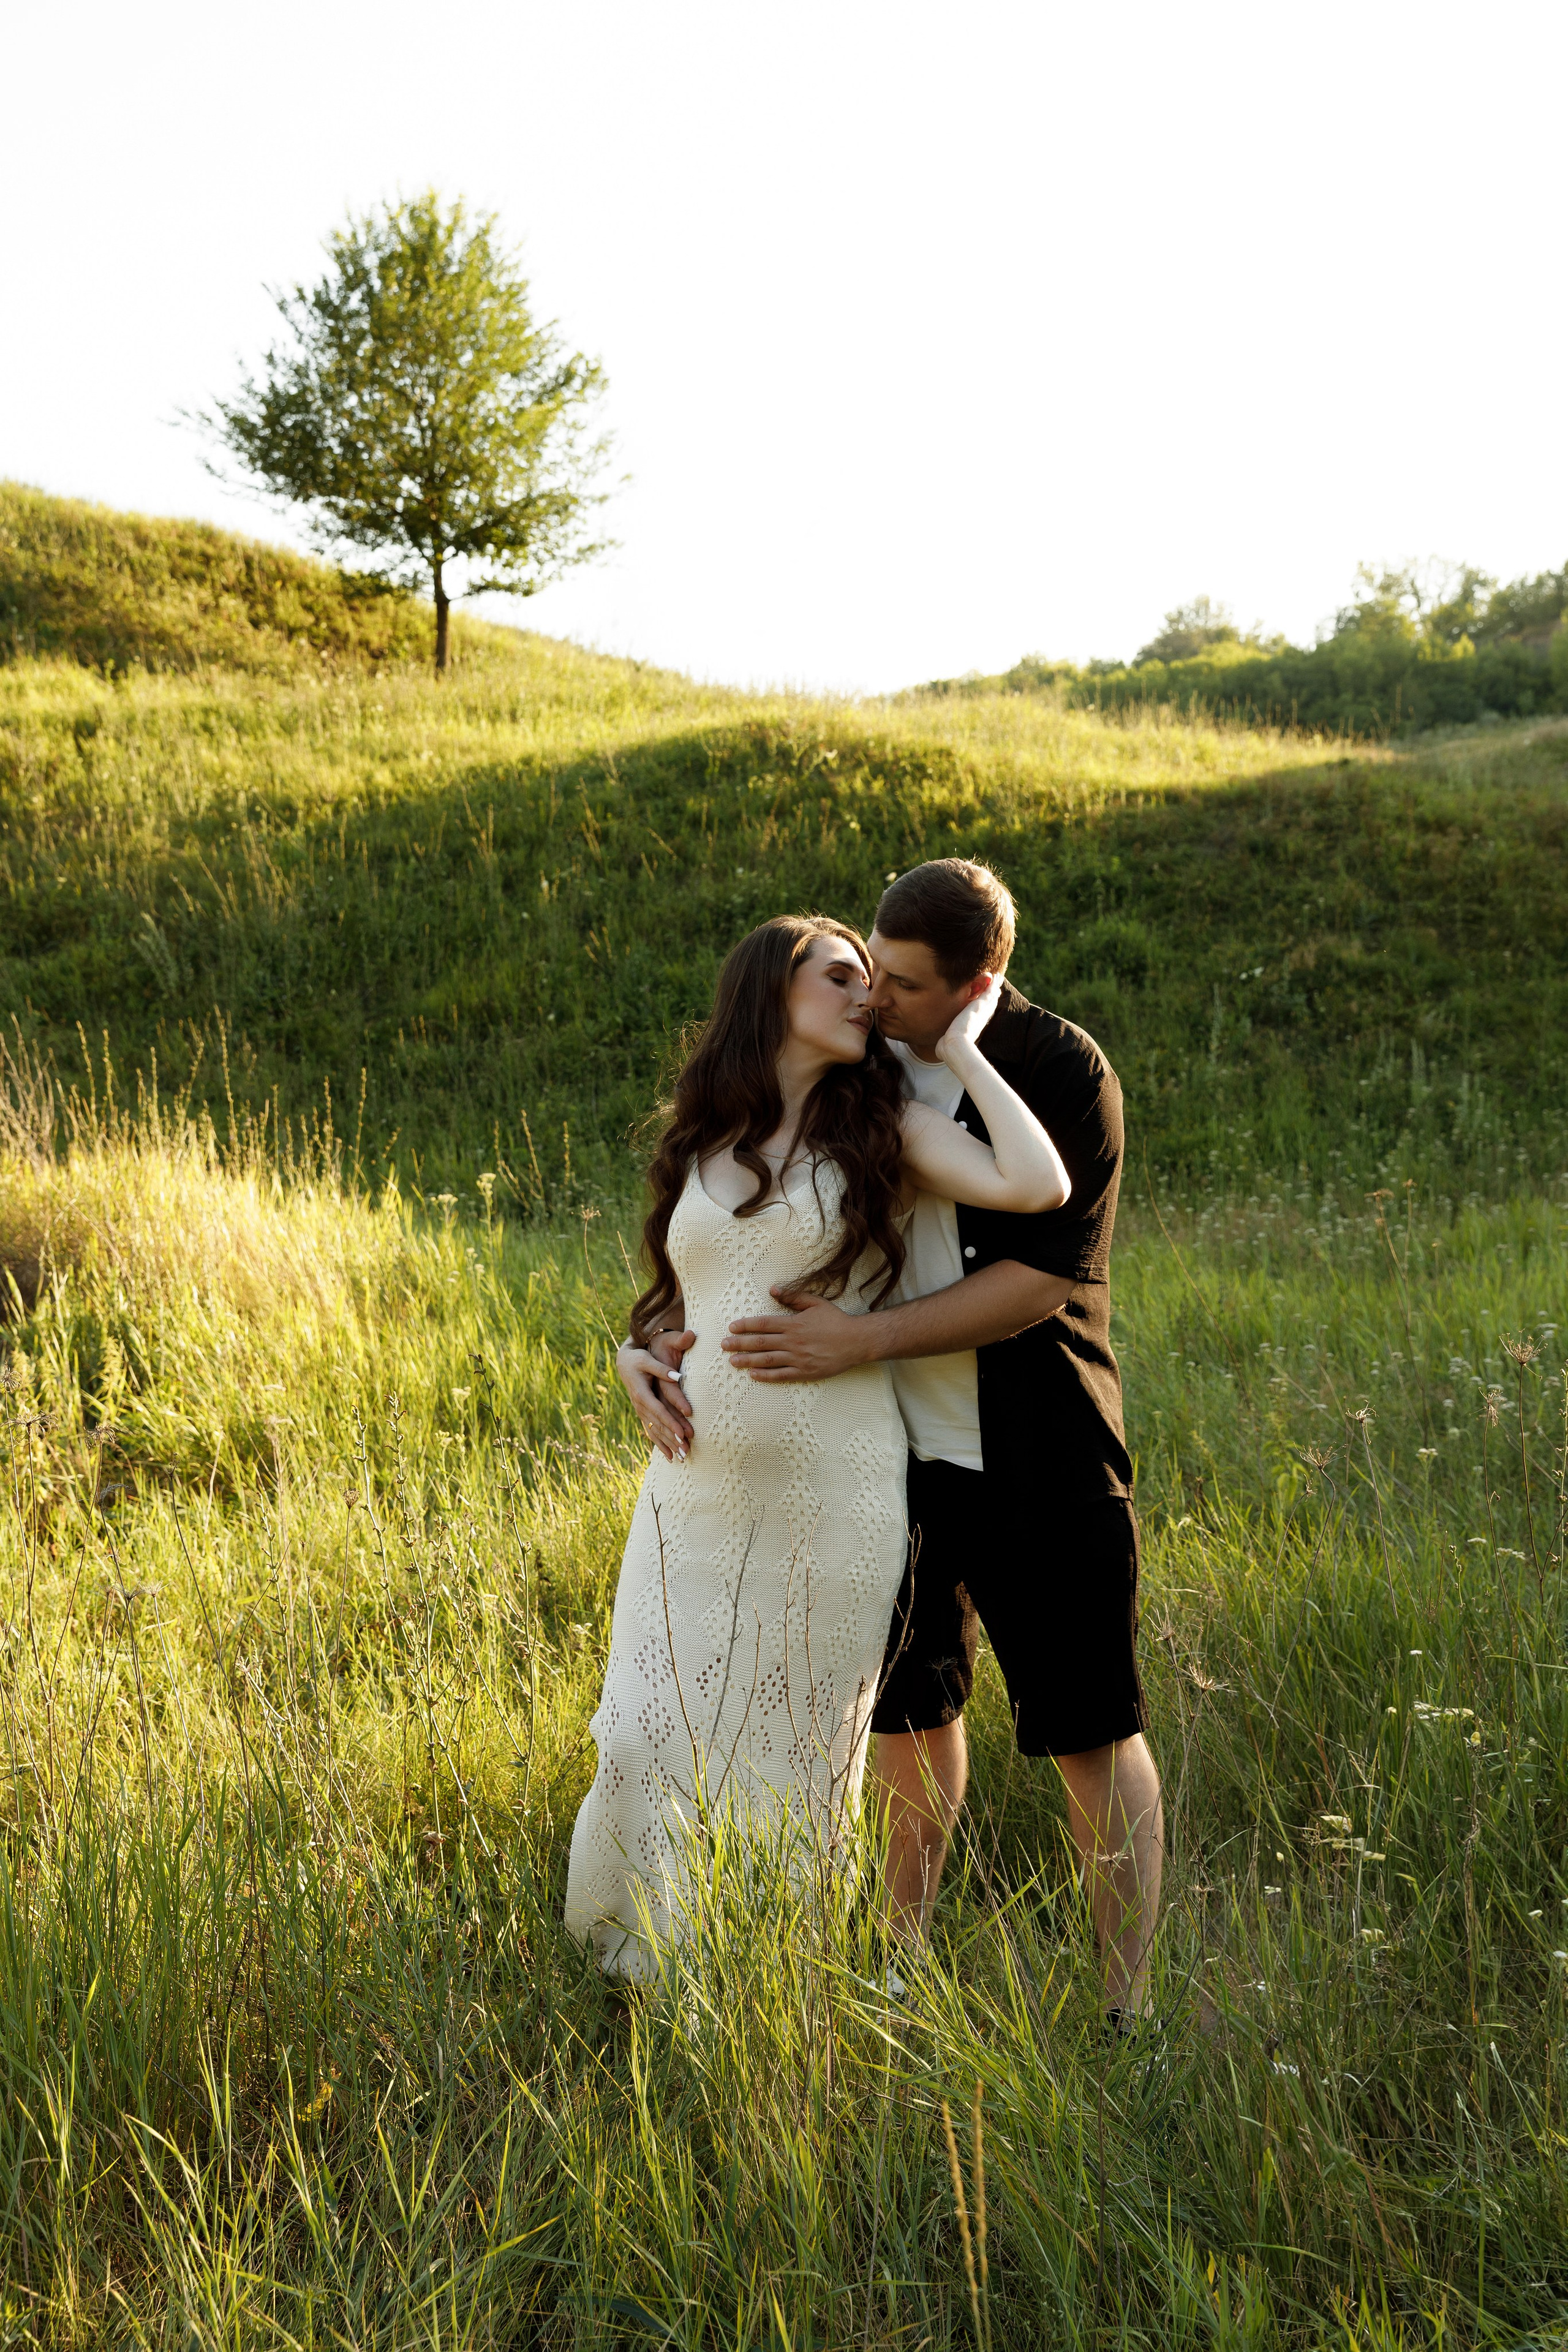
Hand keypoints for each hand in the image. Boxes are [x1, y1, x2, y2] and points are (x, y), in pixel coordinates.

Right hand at [616, 1330, 694, 1459]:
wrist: (624, 1362)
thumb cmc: (638, 1359)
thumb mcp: (648, 1361)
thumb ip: (662, 1369)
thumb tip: (678, 1377)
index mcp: (642, 1394)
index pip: (659, 1412)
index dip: (670, 1423)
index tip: (682, 1434)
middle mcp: (640, 1406)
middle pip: (658, 1426)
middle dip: (672, 1439)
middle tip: (686, 1451)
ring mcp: (640, 1411)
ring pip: (655, 1432)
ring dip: (668, 1445)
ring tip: (680, 1458)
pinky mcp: (643, 1413)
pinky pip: (651, 1431)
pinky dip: (660, 1444)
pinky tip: (669, 1455)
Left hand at [721, 1290, 873, 1381]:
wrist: (857, 1341)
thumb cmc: (836, 1321)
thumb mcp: (816, 1303)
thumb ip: (793, 1296)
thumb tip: (772, 1289)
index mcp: (794, 1323)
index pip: (763, 1324)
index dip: (745, 1325)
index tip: (731, 1327)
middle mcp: (793, 1341)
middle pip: (760, 1342)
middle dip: (740, 1343)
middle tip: (724, 1345)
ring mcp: (798, 1358)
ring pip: (767, 1359)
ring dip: (747, 1360)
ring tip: (732, 1361)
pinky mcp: (805, 1371)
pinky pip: (781, 1375)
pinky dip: (766, 1375)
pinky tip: (753, 1374)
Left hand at [934, 973, 1000, 1065]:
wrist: (954, 1044)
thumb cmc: (949, 1048)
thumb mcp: (947, 1043)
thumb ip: (944, 1043)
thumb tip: (939, 1049)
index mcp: (974, 1027)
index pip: (981, 1015)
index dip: (984, 1008)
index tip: (986, 1002)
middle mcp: (981, 1018)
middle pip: (990, 1004)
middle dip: (992, 995)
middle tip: (996, 986)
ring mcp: (983, 1010)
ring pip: (992, 995)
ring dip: (995, 986)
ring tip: (998, 977)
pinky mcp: (983, 1003)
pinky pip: (991, 990)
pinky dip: (994, 983)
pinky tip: (996, 975)